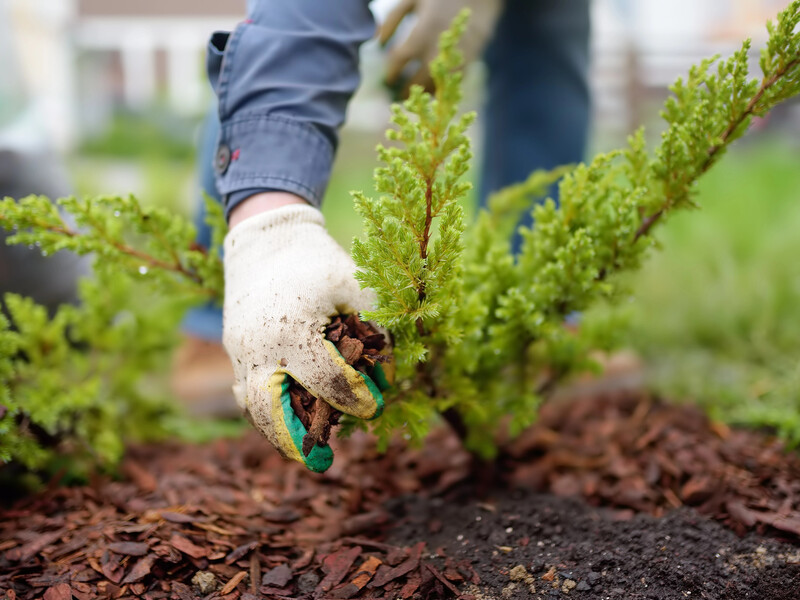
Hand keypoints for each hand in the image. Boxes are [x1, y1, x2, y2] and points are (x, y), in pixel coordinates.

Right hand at [223, 203, 384, 471]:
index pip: (326, 382)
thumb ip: (375, 329)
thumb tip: (388, 374)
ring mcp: (240, 350)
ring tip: (303, 447)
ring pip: (251, 406)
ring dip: (276, 431)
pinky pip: (245, 389)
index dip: (355, 399)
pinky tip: (288, 418)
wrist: (266, 237)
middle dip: (295, 441)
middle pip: (270, 411)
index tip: (374, 407)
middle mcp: (259, 347)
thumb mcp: (355, 285)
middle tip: (322, 463)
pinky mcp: (234, 348)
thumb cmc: (317, 261)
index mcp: (292, 330)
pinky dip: (264, 410)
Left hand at [379, 0, 501, 95]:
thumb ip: (393, 19)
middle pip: (419, 79)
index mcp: (423, 30)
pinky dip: (445, 88)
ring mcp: (457, 55)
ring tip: (416, 98)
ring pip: (438, 85)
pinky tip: (435, 90)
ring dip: (426, 93)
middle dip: (407, 91)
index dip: (391, 73)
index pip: (400, 59)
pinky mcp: (471, 59)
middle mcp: (439, 47)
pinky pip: (455, 82)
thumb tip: (378, 41)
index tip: (387, 81)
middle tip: (399, 98)